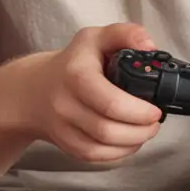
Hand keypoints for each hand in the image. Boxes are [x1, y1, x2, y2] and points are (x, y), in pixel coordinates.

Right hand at [22, 22, 164, 163]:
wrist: (34, 89)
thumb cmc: (73, 63)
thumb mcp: (97, 38)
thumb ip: (126, 34)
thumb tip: (150, 47)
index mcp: (76, 74)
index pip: (110, 102)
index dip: (139, 111)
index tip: (155, 110)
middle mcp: (64, 103)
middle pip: (107, 129)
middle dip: (140, 130)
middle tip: (154, 122)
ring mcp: (62, 126)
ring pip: (101, 147)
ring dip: (132, 143)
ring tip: (144, 131)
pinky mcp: (65, 143)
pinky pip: (94, 156)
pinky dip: (117, 153)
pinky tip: (128, 141)